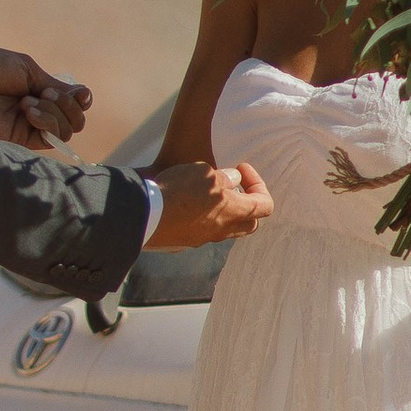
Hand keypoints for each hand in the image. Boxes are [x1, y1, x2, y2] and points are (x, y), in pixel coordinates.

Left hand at [0, 44, 92, 149]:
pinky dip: (46, 123)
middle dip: (67, 105)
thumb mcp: (27, 70)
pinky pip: (50, 139)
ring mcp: (29, 128)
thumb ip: (54, 85)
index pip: (73, 103)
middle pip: (75, 120)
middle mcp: (38, 112)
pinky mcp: (20, 141)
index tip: (80, 93)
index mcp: (39, 92)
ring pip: (66, 130)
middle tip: (44, 93)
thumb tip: (84, 96)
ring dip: (54, 113)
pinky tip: (28, 111)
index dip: (81, 99)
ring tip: (28, 101)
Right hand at [151, 159, 271, 245]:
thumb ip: (225, 177)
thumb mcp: (206, 173)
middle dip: (247, 203)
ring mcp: (202, 239)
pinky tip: (187, 204)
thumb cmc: (179, 190)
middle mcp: (222, 230)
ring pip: (225, 228)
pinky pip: (202, 231)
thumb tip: (233, 180)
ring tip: (208, 193)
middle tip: (234, 186)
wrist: (145, 215)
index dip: (258, 184)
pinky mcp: (184, 242)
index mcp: (234, 212)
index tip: (241, 168)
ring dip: (224, 211)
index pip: (265, 205)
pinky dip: (203, 218)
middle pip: (249, 223)